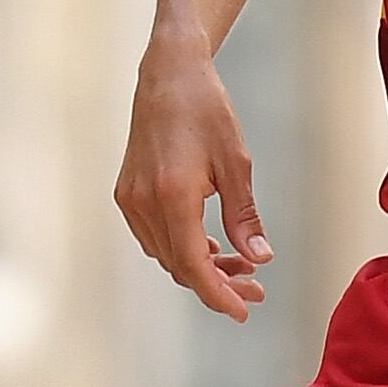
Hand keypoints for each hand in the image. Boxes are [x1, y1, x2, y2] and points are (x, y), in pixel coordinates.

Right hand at [115, 31, 271, 319]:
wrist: (168, 75)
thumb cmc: (206, 110)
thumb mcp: (237, 163)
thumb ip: (245, 215)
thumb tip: (261, 258)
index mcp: (172, 195)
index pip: (193, 264)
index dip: (218, 293)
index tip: (243, 310)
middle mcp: (144, 202)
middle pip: (179, 265)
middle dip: (217, 284)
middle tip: (255, 289)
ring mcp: (130, 199)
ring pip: (166, 255)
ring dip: (200, 268)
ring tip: (241, 266)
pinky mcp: (126, 194)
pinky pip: (154, 238)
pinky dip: (181, 249)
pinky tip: (210, 247)